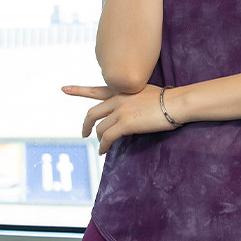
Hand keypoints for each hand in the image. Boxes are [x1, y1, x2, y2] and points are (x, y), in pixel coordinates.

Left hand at [61, 84, 178, 153]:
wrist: (176, 103)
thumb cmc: (168, 100)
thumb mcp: (146, 93)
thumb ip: (133, 99)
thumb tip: (132, 111)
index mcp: (122, 90)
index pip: (96, 90)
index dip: (78, 90)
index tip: (64, 89)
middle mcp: (118, 99)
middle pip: (92, 113)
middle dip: (86, 125)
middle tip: (84, 134)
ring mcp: (120, 111)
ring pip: (99, 128)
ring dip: (99, 139)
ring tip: (102, 146)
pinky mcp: (125, 124)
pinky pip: (107, 137)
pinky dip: (103, 146)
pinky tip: (104, 151)